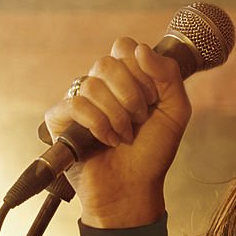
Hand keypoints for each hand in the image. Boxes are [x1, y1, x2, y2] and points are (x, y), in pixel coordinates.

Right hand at [44, 37, 191, 227]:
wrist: (133, 188)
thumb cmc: (154, 152)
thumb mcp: (176, 111)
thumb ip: (168, 75)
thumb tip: (140, 48)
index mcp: (126, 78)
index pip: (124, 47)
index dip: (141, 69)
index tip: (153, 97)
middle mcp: (100, 86)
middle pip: (107, 62)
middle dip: (131, 94)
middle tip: (140, 119)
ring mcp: (78, 101)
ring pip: (91, 84)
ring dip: (116, 114)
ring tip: (125, 136)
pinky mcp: (60, 120)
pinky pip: (74, 104)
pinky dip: (97, 124)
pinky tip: (107, 140)